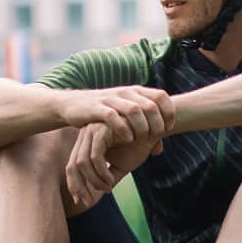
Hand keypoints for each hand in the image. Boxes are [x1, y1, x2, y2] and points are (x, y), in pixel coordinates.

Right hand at [58, 86, 174, 147]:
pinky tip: (125, 139)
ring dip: (142, 127)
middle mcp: (125, 93)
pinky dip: (123, 129)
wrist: (73, 105)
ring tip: (140, 140)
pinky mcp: (96, 108)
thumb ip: (144, 131)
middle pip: (151, 106)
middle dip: (157, 124)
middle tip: (153, 138)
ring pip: (135, 110)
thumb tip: (159, 150)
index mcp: (135, 91)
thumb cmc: (104, 115)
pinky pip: (113, 117)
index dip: (169, 113)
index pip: (161, 97)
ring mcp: (110, 99)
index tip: (167, 129)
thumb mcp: (126, 118)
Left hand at [64, 122, 164, 210]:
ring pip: (83, 163)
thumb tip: (102, 192)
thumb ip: (110, 176)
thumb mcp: (122, 165)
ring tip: (107, 188)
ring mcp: (91, 132)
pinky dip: (101, 171)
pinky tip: (110, 180)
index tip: (79, 201)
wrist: (155, 129)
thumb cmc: (138, 146)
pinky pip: (95, 156)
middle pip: (72, 166)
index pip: (72, 167)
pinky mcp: (101, 130)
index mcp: (86, 144)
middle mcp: (85, 137)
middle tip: (89, 201)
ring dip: (94, 180)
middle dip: (79, 186)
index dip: (74, 185)